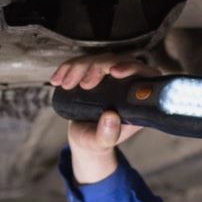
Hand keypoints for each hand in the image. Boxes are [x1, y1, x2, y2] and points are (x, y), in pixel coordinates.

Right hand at [49, 54, 159, 182]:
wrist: (83, 135)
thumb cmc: (96, 140)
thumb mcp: (101, 142)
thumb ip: (108, 135)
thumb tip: (111, 117)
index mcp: (138, 98)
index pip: (143, 74)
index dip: (131, 68)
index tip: (114, 72)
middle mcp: (127, 83)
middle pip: (117, 62)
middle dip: (97, 68)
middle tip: (83, 85)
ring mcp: (110, 75)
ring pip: (98, 59)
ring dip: (79, 67)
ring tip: (65, 85)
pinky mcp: (94, 71)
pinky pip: (82, 62)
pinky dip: (67, 68)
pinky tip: (57, 79)